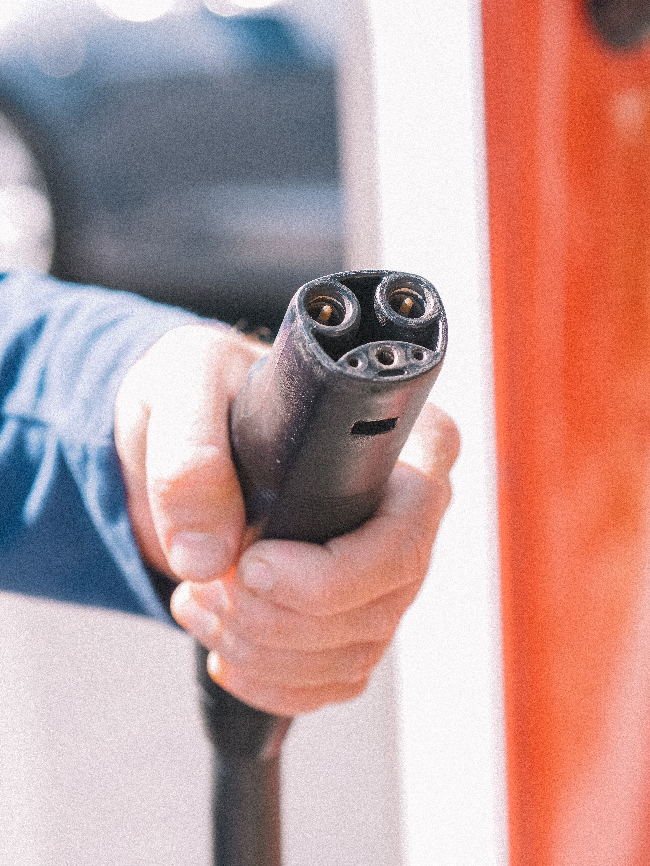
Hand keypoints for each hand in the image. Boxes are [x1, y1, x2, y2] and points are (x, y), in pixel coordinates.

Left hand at [115, 324, 458, 715]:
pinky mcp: (355, 615)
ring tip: (199, 599)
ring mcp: (386, 570)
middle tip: (208, 581)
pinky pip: (334, 680)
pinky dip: (269, 679)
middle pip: (381, 604)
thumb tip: (207, 556)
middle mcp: (409, 511)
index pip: (406, 533)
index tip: (250, 565)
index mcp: (405, 442)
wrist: (187, 439)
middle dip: (279, 617)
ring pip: (356, 650)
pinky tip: (222, 643)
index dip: (333, 573)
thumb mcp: (183, 387)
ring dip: (262, 647)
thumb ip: (189, 452)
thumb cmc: (206, 393)